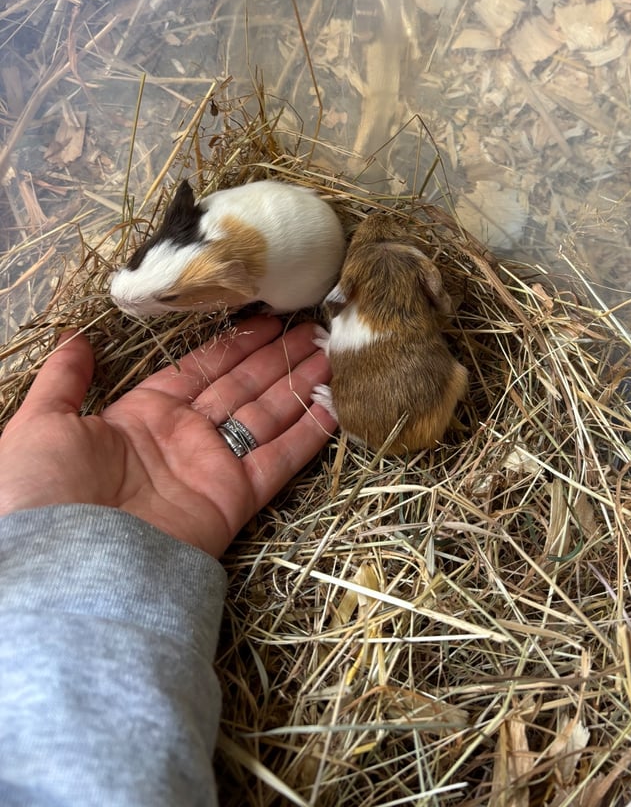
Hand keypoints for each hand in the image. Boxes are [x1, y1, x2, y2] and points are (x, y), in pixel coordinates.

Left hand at [0, 317, 335, 556]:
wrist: (65, 569)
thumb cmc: (42, 493)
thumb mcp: (40, 425)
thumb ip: (63, 381)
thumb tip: (75, 339)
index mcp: (141, 416)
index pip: (199, 369)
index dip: (234, 344)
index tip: (266, 318)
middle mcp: (183, 439)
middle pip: (240, 387)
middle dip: (276, 358)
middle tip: (314, 328)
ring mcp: (212, 468)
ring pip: (266, 415)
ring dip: (300, 384)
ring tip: (333, 353)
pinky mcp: (235, 498)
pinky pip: (278, 459)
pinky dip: (308, 433)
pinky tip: (334, 405)